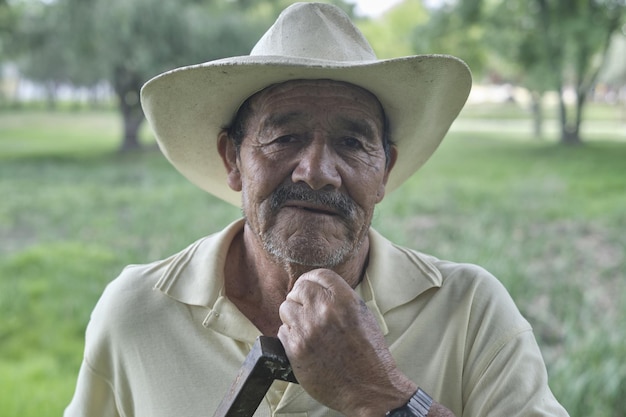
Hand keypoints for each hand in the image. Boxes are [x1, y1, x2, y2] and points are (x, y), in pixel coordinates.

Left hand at [277, 269, 415, 415]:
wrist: (369, 388)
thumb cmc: (369, 354)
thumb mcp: (362, 315)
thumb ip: (340, 298)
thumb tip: (318, 290)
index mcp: (344, 300)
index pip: (318, 275)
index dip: (311, 280)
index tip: (308, 286)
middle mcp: (324, 311)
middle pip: (298, 289)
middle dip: (299, 297)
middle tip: (304, 309)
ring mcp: (308, 329)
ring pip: (285, 308)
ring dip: (292, 316)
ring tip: (305, 327)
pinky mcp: (296, 349)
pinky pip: (282, 331)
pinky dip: (289, 335)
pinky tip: (304, 343)